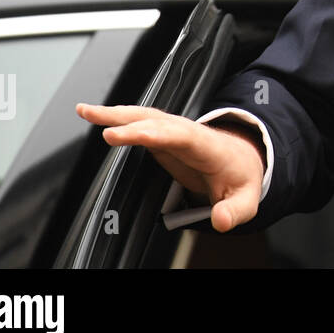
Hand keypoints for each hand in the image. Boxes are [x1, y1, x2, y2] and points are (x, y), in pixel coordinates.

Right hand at [75, 103, 264, 232]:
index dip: (154, 133)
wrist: (244, 159)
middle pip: (157, 121)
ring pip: (145, 117)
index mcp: (208, 146)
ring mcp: (175, 131)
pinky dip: (118, 119)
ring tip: (87, 111)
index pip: (181, 135)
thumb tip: (220, 221)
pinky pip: (140, 124)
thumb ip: (235, 211)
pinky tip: (97, 116)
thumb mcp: (246, 199)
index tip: (127, 134)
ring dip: (116, 114)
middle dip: (129, 122)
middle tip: (101, 127)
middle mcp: (189, 133)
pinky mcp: (164, 136)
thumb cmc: (242, 176)